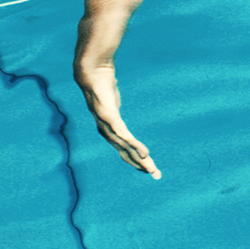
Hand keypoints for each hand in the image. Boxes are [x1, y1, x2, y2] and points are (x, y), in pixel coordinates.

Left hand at [74, 63, 160, 178]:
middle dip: (141, 165)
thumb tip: (119, 100)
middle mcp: (107, 132)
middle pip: (126, 153)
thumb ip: (115, 106)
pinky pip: (124, 135)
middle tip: (156, 175)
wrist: (93, 73)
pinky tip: (144, 153)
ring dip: (140, 159)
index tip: (148, 168)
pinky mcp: (110, 117)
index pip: (124, 149)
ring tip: (152, 168)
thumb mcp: (112, 100)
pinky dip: (134, 145)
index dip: (136, 160)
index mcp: (108, 130)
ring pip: (126, 147)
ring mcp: (107, 125)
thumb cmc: (103, 85)